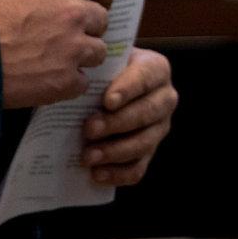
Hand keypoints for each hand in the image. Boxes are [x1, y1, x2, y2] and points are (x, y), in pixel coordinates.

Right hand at [0, 0, 112, 108]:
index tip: (99, 3)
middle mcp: (74, 13)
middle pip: (101, 19)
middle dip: (89, 27)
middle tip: (71, 36)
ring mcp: (74, 48)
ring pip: (98, 51)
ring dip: (83, 56)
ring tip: (58, 60)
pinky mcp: (67, 80)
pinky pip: (82, 81)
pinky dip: (69, 82)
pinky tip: (49, 80)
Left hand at [82, 47, 176, 186]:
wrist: (107, 88)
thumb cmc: (104, 72)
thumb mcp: (104, 64)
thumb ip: (97, 70)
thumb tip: (73, 82)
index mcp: (157, 70)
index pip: (146, 78)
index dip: (128, 90)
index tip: (107, 101)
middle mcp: (164, 99)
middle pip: (147, 113)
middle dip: (117, 123)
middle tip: (89, 129)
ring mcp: (159, 128)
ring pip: (144, 143)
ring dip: (115, 151)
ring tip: (88, 156)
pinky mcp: (148, 153)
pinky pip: (138, 169)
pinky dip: (117, 174)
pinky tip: (96, 174)